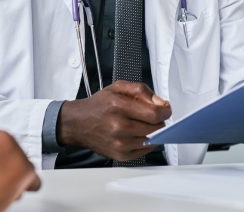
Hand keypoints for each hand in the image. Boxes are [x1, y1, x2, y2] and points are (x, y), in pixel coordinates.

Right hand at [57, 80, 171, 161]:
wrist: (78, 123)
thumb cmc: (99, 105)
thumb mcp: (118, 87)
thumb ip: (142, 91)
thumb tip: (161, 103)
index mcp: (118, 106)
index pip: (154, 114)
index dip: (165, 111)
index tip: (165, 110)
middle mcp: (118, 126)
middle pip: (155, 128)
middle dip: (158, 121)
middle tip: (151, 116)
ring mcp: (119, 143)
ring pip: (151, 140)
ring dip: (152, 132)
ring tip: (141, 124)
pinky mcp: (120, 155)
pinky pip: (144, 151)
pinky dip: (145, 142)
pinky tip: (136, 134)